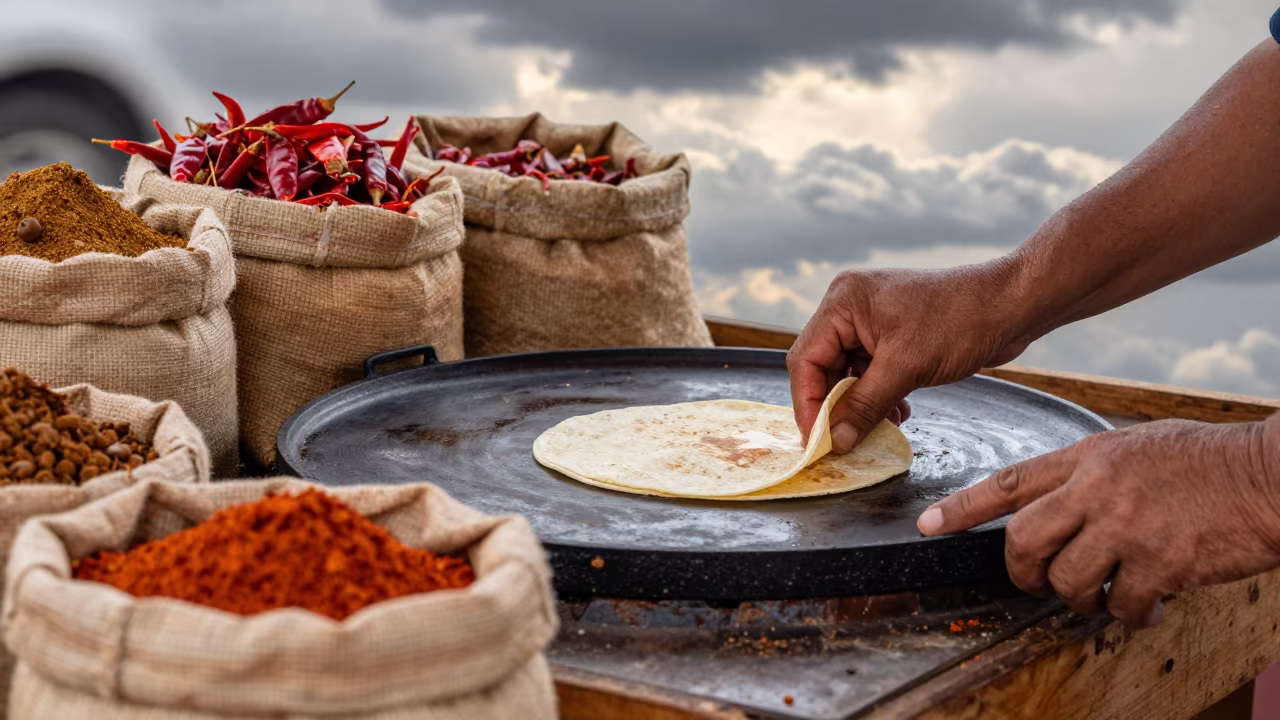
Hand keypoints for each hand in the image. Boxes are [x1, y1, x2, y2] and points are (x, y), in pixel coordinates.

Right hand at [788, 261, 1031, 452]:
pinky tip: (898, 414)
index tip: (816, 441)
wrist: (1011, 305)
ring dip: (860, 405)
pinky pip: (871, 372)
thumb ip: (864, 405)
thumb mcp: (906, 368)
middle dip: (835, 406)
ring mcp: (871, 322)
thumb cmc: (960, 322)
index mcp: (843, 302)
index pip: (806, 359)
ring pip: (848, 374)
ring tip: (877, 429)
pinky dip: (879, 396)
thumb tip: (835, 441)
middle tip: (842, 442)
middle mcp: (850, 308)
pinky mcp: (893, 336)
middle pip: (823, 367)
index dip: (808, 403)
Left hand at [917, 419, 1279, 628]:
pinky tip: (1149, 606)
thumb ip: (1092, 474)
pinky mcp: (1160, 561)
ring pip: (1066, 579)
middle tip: (1039, 583)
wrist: (1268, 474)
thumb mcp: (1136, 446)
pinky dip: (1129, 615)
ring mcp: (1126, 526)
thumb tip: (1062, 507)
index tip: (927, 525)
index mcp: (1088, 458)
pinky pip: (1120, 604)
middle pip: (1023, 540)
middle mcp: (1098, 489)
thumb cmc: (1208, 461)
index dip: (962, 508)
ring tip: (1105, 595)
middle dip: (1021, 572)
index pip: (1008, 482)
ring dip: (1079, 599)